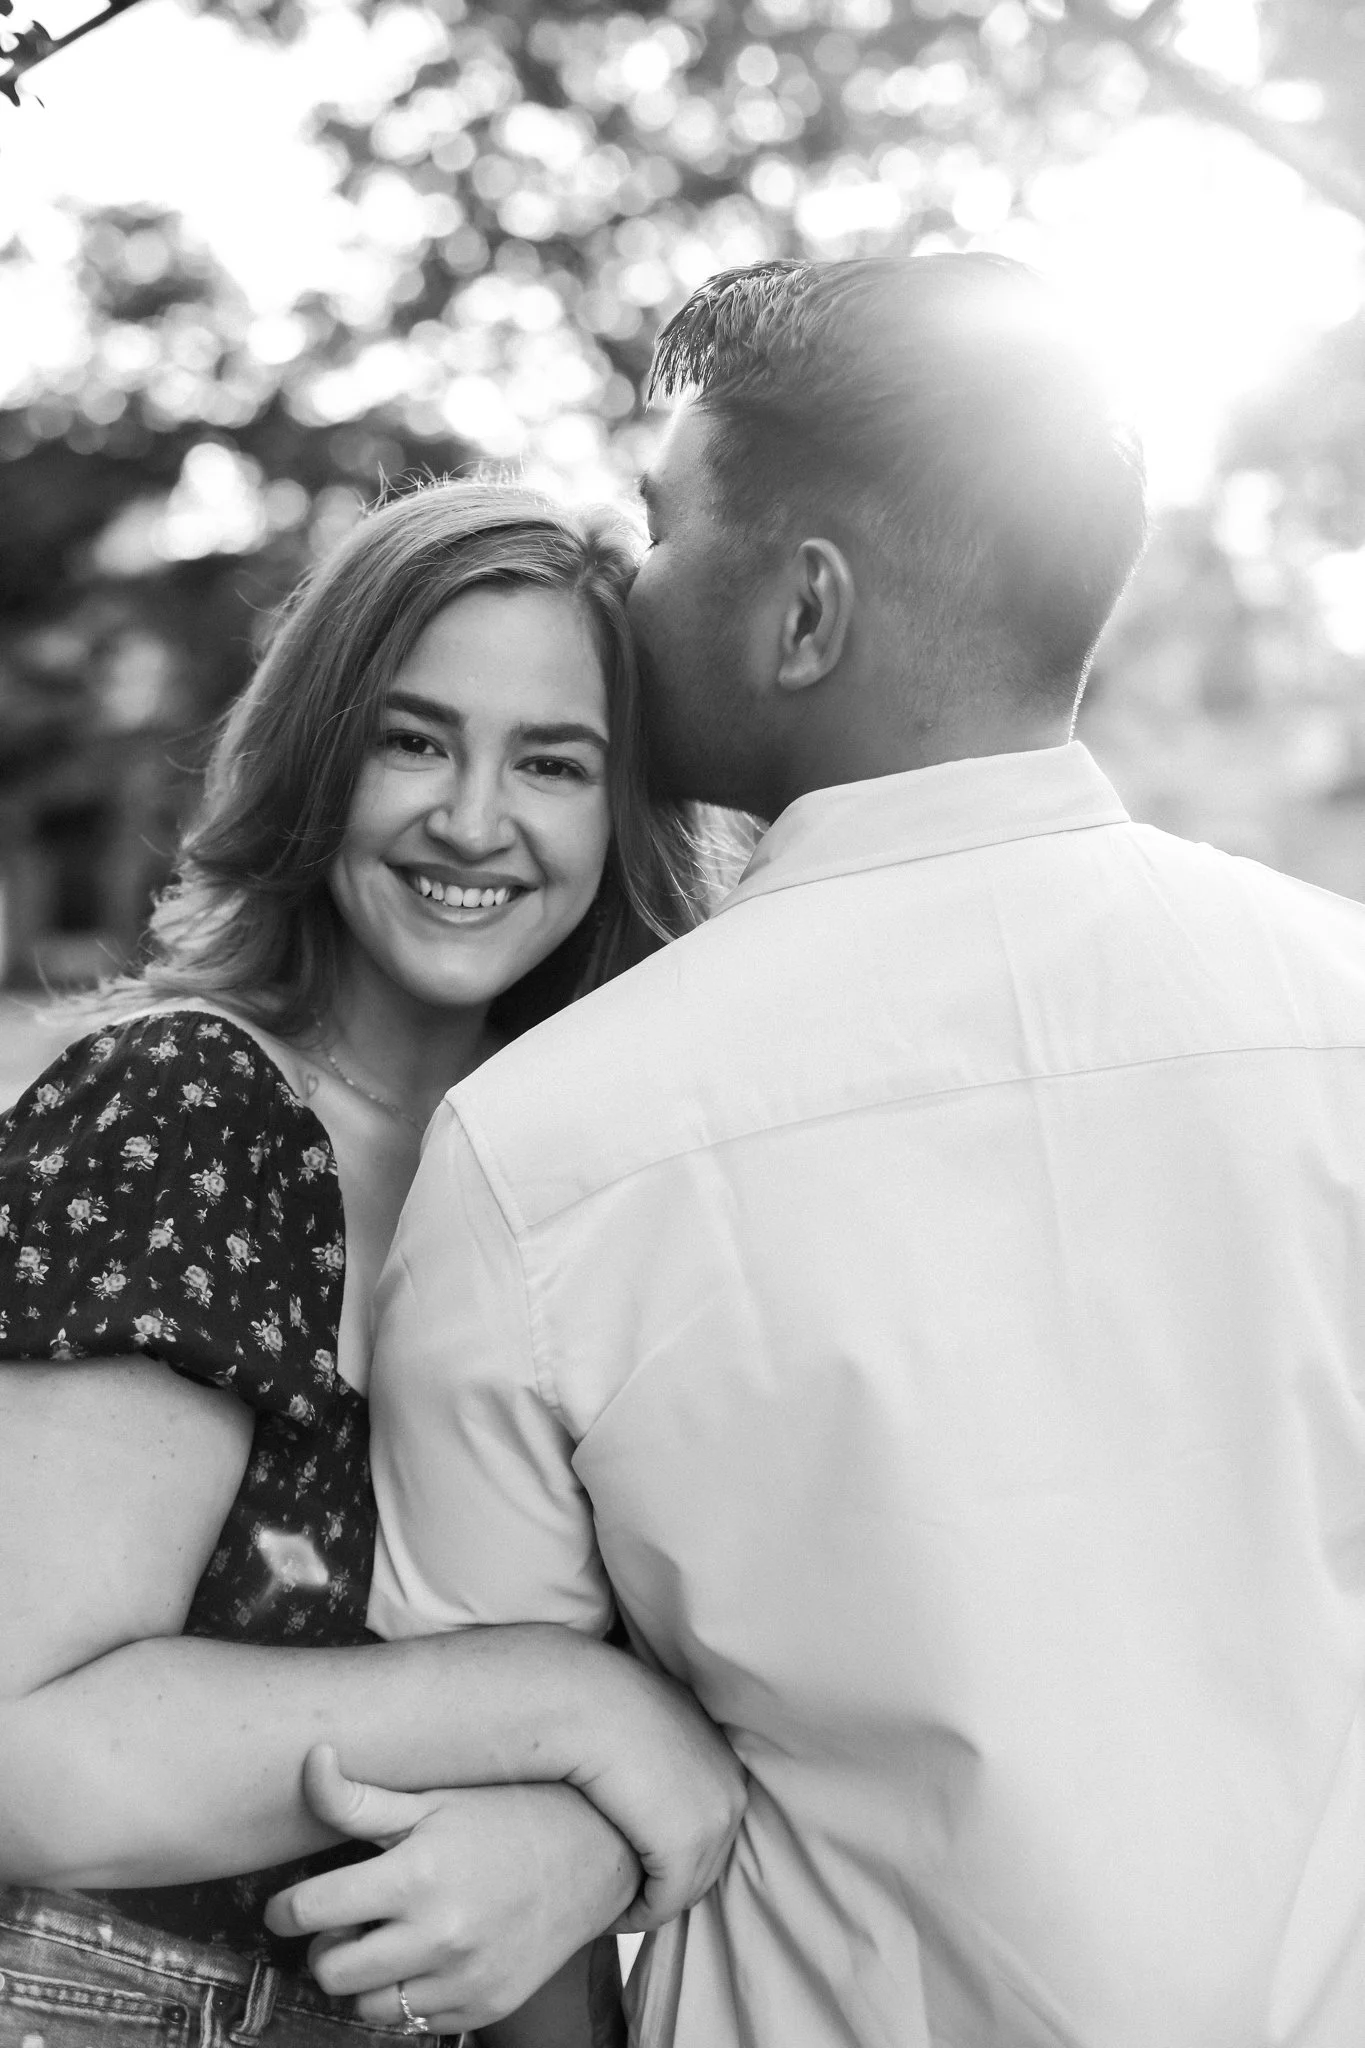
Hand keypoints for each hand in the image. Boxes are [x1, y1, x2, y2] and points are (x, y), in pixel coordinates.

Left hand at [265, 1746, 638, 2032]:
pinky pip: (415, 2021)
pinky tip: (428, 1956)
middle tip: (345, 1921)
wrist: (593, 1854)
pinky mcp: (483, 2006)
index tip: (286, 1906)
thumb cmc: (506, 1815)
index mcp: (416, 1875)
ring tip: (387, 1939)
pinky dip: (410, 1995)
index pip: (310, 1910)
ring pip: (367, 2006)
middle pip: (329, 1970)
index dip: (285, 1908)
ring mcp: (462, 1978)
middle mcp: (437, 1934)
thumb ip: (360, 1797)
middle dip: (327, 1945)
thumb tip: (310, 1759)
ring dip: (366, 1977)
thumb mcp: (432, 1798)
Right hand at [565, 1662, 746, 1932]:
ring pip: (685, 1887)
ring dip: (650, 1904)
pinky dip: (636, 1916)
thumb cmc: (604, 1707)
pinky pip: (663, 1903)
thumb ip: (660, 1757)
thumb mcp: (648, 1729)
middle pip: (705, 1861)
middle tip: (626, 1899)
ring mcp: (715, 1817)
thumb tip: (648, 1791)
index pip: (708, 1823)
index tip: (638, 1866)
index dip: (673, 1850)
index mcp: (726, 1755)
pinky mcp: (686, 1844)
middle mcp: (732, 1787)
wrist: (589, 1700)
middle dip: (667, 1884)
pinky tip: (608, 1914)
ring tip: (613, 1910)